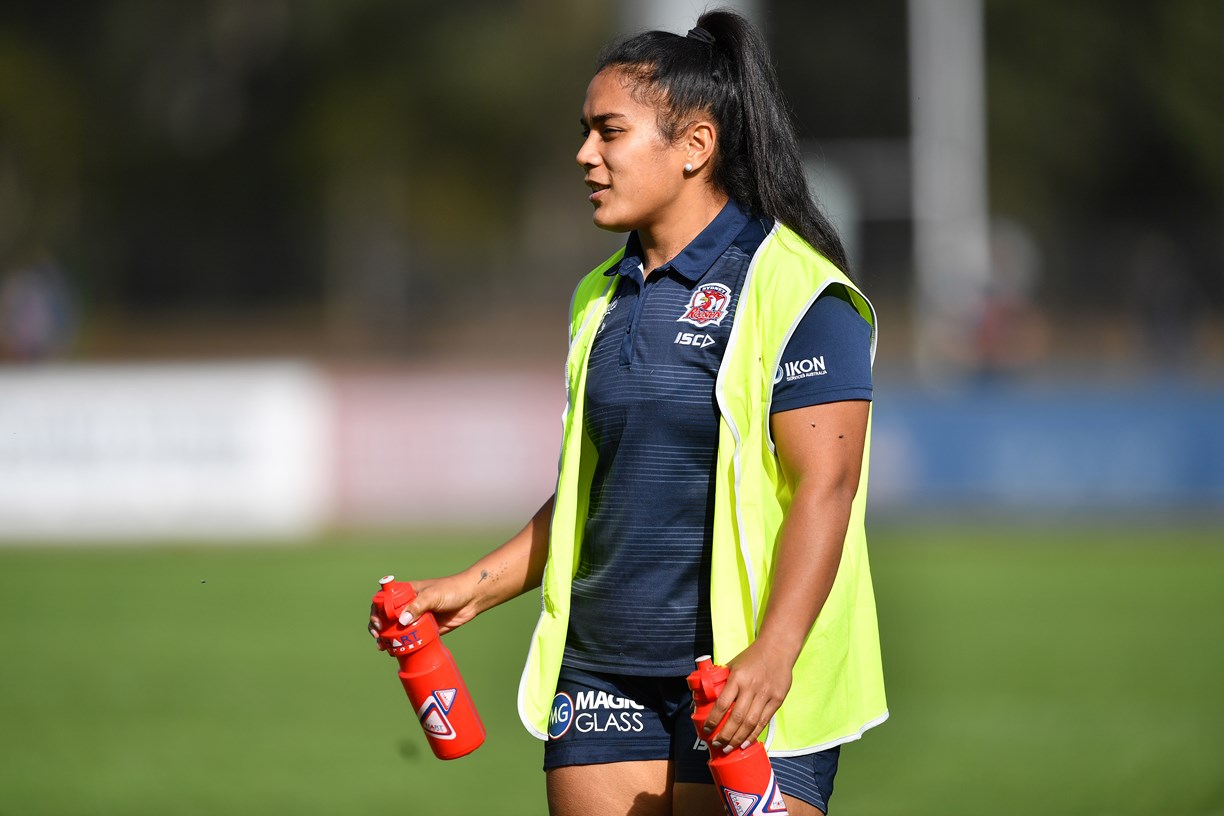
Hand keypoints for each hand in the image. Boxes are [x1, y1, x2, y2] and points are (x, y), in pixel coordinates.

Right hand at [367, 574, 482, 646]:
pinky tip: (395, 653)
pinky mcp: (425, 630)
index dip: (376, 610)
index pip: (384, 600)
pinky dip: (401, 646)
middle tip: (378, 636)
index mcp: (406, 592)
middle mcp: (408, 605)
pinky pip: (410, 639)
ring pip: (396, 630)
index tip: (377, 622)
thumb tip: (402, 621)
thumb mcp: (433, 595)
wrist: (471, 599)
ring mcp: (416, 618)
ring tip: (383, 648)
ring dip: (387, 639)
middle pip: (386, 617)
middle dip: (378, 627)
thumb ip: (418, 606)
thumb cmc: (451, 590)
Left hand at [700, 640, 794, 751]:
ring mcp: (766, 694)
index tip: (706, 730)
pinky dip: (754, 734)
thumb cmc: (752, 657)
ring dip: (738, 739)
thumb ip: (723, 681)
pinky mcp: (777, 699)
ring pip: (750, 723)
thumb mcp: (733, 665)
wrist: (777, 648)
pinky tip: (745, 743)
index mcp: (737, 677)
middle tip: (717, 745)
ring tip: (729, 748)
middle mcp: (751, 687)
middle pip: (736, 718)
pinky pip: (764, 721)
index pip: (722, 704)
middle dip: (725, 735)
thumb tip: (706, 698)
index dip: (713, 720)